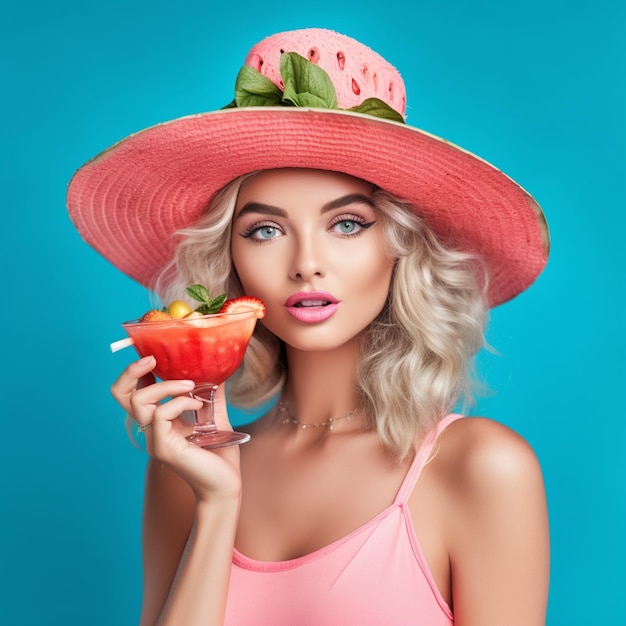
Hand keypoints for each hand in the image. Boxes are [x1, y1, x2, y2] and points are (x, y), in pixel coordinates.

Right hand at [110, 356, 241, 501]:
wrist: (226, 485)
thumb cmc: (220, 454)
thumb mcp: (215, 417)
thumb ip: (212, 395)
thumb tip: (218, 368)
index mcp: (159, 421)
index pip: (132, 393)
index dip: (135, 371)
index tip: (153, 356)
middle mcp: (151, 430)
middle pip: (121, 395)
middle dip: (131, 371)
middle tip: (153, 359)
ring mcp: (155, 440)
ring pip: (139, 401)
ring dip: (166, 386)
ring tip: (190, 385)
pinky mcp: (164, 448)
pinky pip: (160, 414)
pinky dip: (180, 402)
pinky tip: (198, 405)